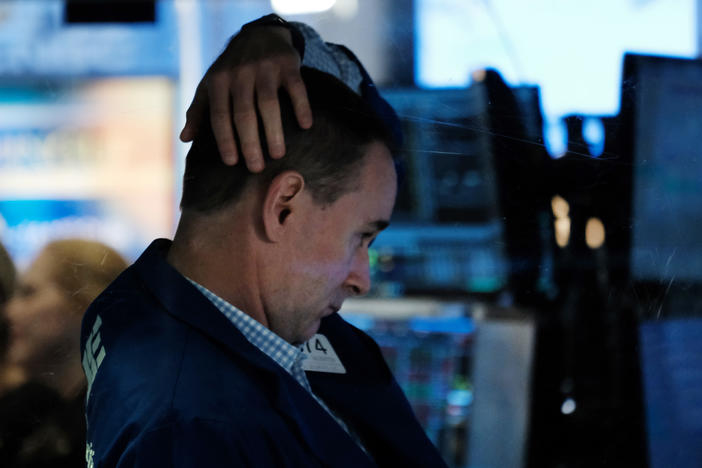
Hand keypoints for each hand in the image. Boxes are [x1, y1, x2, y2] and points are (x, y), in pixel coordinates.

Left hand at [179, 26, 312, 171]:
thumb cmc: (232, 69)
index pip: (220, 115)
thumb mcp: (211, 85)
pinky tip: (305, 126)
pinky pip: (296, 88)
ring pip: (268, 104)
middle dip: (249, 143)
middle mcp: (240, 73)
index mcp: (219, 81)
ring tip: (278, 155)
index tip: (232, 162)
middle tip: (256, 167)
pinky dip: (301, 106)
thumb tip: (185, 139)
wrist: (259, 35)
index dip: (225, 139)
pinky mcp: (287, 64)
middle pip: (244, 113)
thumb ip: (199, 111)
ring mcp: (264, 68)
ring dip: (273, 131)